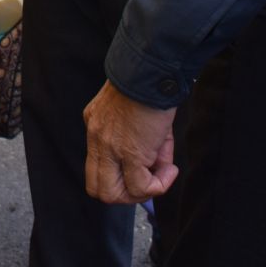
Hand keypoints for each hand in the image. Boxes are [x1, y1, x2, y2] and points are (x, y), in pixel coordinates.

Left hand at [83, 81, 176, 204]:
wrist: (152, 72)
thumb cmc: (149, 85)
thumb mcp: (137, 115)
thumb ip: (144, 143)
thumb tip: (159, 169)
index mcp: (95, 125)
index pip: (95, 167)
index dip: (119, 177)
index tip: (141, 169)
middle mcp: (96, 138)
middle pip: (97, 188)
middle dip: (126, 194)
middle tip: (148, 182)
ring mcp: (109, 147)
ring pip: (112, 194)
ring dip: (140, 194)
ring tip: (160, 176)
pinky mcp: (129, 152)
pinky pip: (140, 186)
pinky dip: (158, 185)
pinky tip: (170, 170)